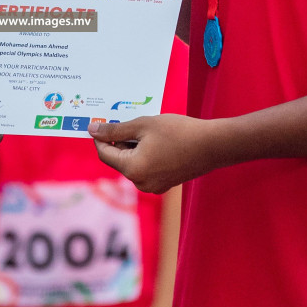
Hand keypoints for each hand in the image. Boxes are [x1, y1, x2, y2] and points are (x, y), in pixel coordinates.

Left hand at [92, 114, 216, 193]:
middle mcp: (141, 183)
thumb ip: (116, 130)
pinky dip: (144, 154)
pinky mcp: (164, 184)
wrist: (213, 145)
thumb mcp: (143, 125)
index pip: (105, 154)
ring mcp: (153, 186)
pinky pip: (145, 168)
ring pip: (132, 163)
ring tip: (146, 129)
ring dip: (132, 147)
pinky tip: (155, 140)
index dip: (100, 137)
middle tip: (127, 120)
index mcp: (133, 169)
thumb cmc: (178, 132)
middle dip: (119, 141)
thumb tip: (93, 130)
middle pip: (118, 160)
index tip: (100, 122)